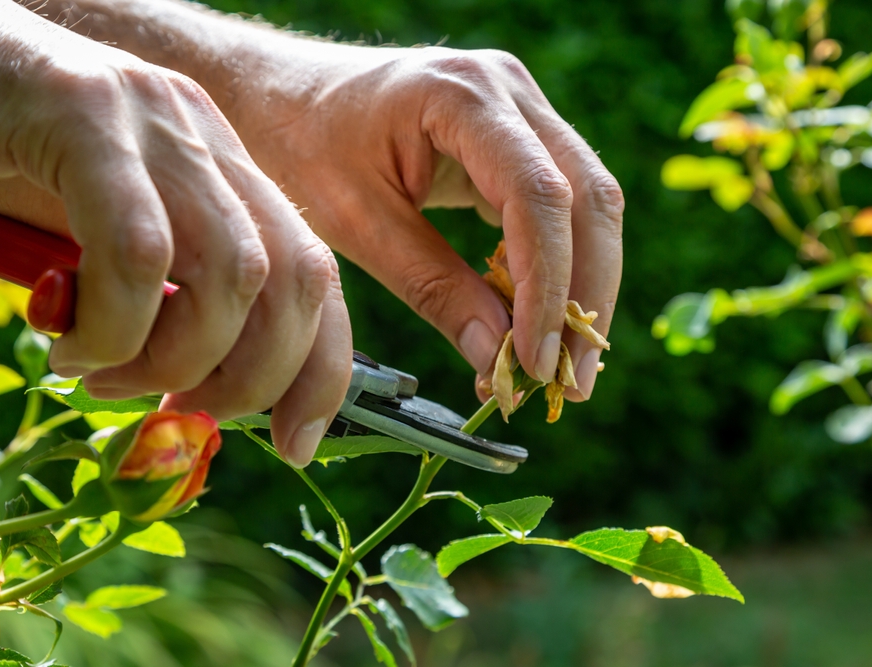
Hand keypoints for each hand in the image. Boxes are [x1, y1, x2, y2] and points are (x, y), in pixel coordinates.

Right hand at [0, 0, 351, 466]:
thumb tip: (197, 393)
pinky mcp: (84, 115)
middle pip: (292, 280)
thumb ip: (158, 300)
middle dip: (250, 378)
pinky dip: (113, 325)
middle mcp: (203, 138)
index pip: (312, 274)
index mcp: (219, 169)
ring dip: (172, 359)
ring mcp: (151, 120)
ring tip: (100, 372)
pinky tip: (65, 336)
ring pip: (230, 274)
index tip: (295, 442)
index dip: (320, 369)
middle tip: (172, 407)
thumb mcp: (98, 243)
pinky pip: (137, 251)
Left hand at [217, 39, 623, 400]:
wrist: (282, 94)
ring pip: (589, 202)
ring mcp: (519, 106)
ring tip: (566, 367)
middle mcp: (506, 88)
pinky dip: (559, 267)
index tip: (536, 364)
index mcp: (461, 95)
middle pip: (588, 196)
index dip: (547, 288)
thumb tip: (500, 360)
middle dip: (587, 297)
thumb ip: (433, 289)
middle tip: (573, 383)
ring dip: (586, 288)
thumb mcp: (356, 224)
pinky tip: (543, 323)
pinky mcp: (517, 134)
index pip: (536, 196)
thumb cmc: (302, 146)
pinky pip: (562, 203)